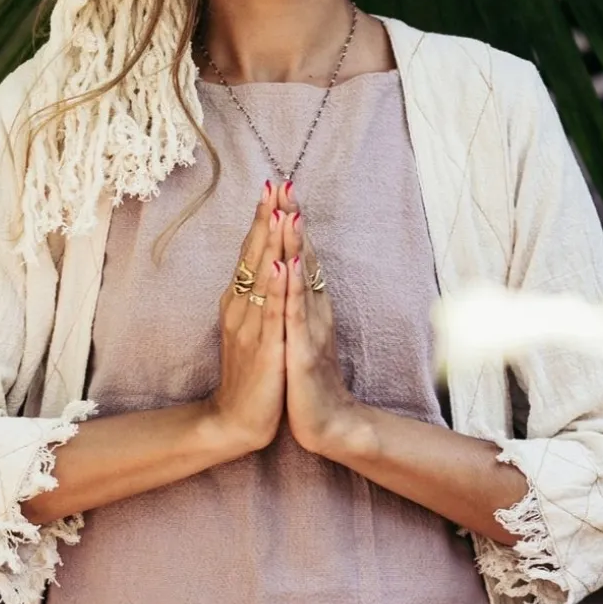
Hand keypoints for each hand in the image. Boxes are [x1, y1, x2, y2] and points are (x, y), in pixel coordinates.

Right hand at [207, 182, 288, 455]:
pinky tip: (280, 263)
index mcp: (239, 301)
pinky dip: (275, 285)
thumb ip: (255, 297)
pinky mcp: (265, 347)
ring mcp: (250, 326)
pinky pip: (271, 311)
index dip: (262, 218)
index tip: (273, 186)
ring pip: (261, 275)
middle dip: (267, 218)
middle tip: (276, 183)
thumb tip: (262, 265)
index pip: (252, 250)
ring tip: (280, 210)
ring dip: (271, 242)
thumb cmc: (250, 373)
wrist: (237, 420)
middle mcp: (240, 307)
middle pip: (254, 254)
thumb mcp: (251, 328)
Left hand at [279, 186, 356, 456]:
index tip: (278, 187)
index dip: (289, 220)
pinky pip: (295, 313)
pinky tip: (287, 263)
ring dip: (295, 243)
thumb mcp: (298, 331)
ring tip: (287, 210)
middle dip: (291, 218)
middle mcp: (312, 308)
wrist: (324, 421)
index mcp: (307, 303)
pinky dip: (291, 286)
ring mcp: (309, 327)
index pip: (298, 253)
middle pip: (302, 255)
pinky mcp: (302, 349)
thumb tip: (290, 268)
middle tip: (283, 182)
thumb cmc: (306, 377)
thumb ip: (296, 300)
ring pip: (301, 278)